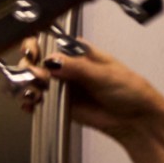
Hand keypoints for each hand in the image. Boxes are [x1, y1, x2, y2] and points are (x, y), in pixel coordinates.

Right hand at [19, 39, 163, 140]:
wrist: (136, 120)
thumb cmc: (130, 90)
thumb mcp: (104, 74)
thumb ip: (76, 67)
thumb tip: (52, 60)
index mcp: (78, 51)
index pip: (49, 41)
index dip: (35, 45)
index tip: (32, 55)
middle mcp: (67, 66)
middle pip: (36, 61)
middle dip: (29, 68)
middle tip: (36, 78)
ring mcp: (62, 85)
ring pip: (33, 80)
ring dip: (27, 86)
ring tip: (34, 94)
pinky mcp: (59, 103)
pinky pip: (38, 100)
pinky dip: (30, 102)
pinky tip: (32, 105)